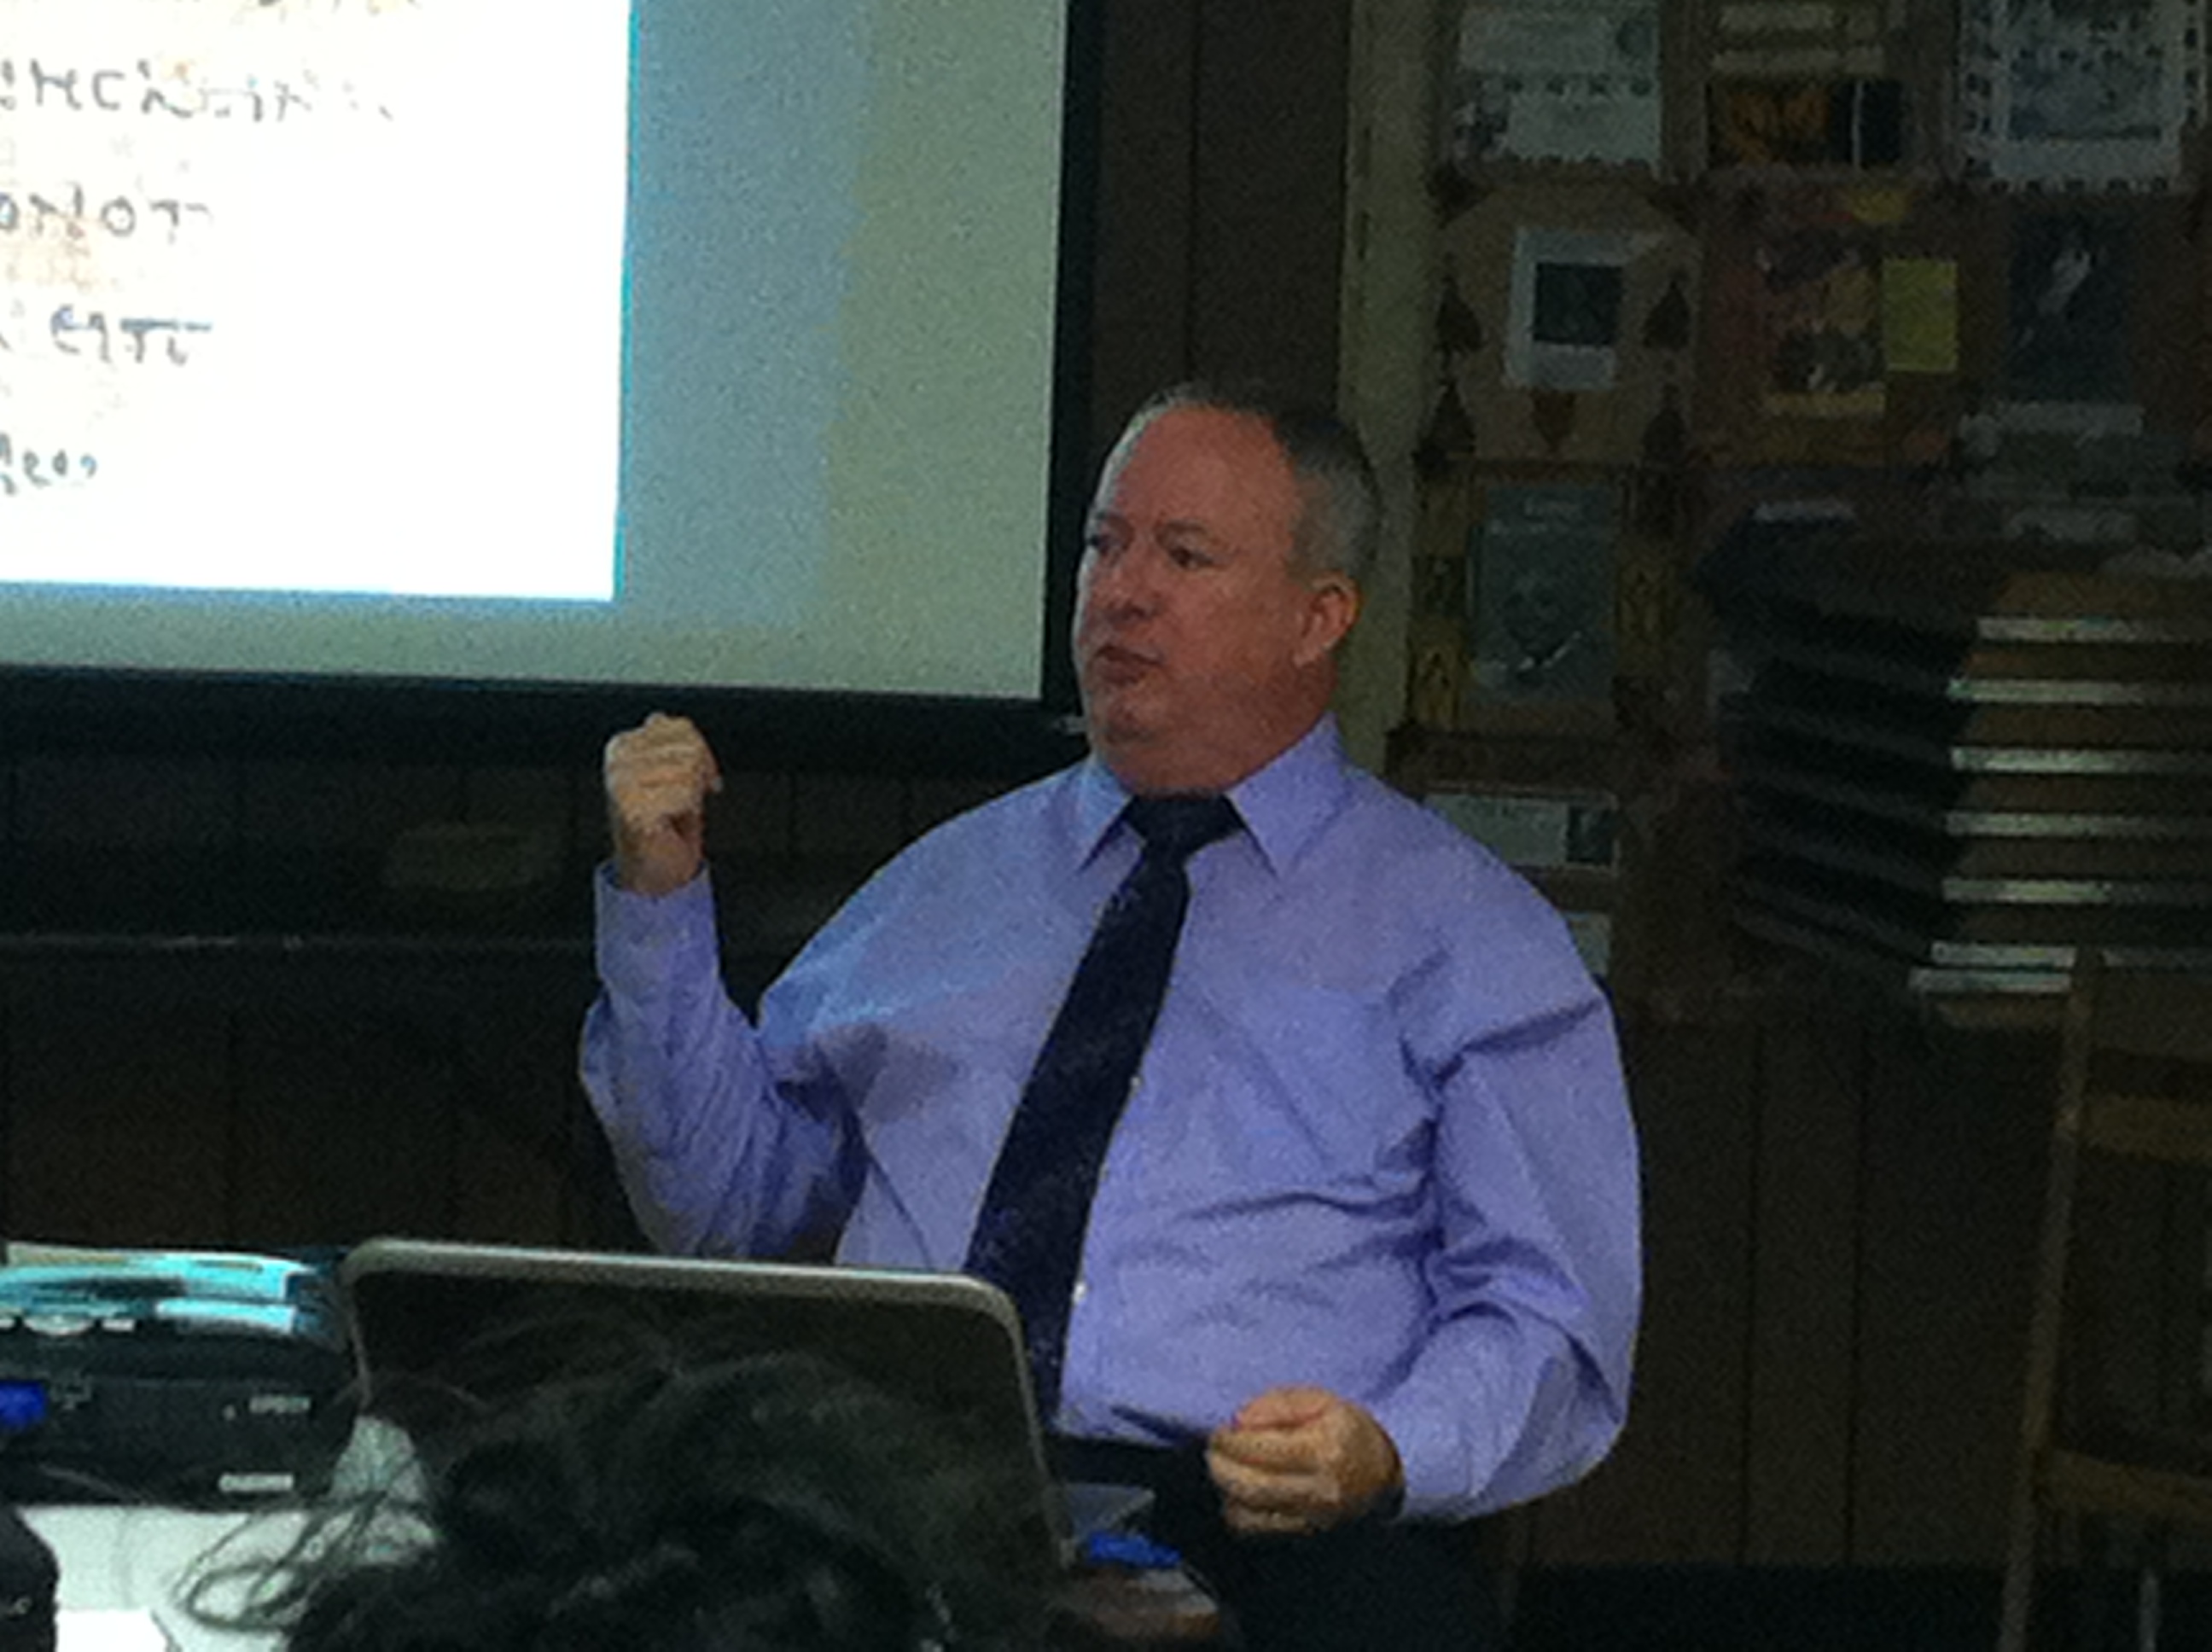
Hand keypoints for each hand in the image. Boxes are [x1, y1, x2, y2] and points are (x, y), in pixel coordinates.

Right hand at [604, 712, 721, 895]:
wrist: (653, 869)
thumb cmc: (661, 824)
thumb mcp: (665, 773)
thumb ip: (663, 743)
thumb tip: (659, 718)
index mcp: (622, 746)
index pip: (681, 727)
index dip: (702, 754)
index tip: (700, 776)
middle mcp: (618, 760)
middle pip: (689, 748)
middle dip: (699, 775)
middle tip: (688, 798)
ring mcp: (622, 783)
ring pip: (689, 771)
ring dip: (692, 796)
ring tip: (676, 810)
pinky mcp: (633, 807)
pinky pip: (685, 795)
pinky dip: (687, 812)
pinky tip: (671, 821)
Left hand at [1205, 1386, 1403, 1536]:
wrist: (1382, 1476)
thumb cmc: (1348, 1432)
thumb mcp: (1321, 1401)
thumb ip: (1278, 1404)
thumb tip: (1239, 1420)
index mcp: (1324, 1452)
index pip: (1262, 1450)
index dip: (1231, 1441)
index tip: (1221, 1431)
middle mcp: (1318, 1491)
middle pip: (1251, 1487)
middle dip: (1220, 1466)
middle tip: (1214, 1449)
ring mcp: (1311, 1519)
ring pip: (1248, 1515)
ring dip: (1225, 1491)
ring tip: (1225, 1468)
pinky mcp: (1302, 1535)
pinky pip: (1254, 1531)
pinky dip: (1236, 1511)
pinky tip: (1238, 1491)